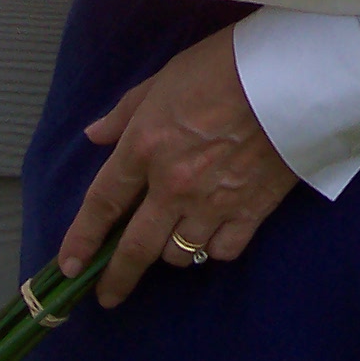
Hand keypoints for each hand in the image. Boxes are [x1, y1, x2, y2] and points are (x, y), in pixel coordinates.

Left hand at [57, 25, 297, 308]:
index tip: (69, 266)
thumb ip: (126, 112)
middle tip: (107, 296)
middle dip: (116, 278)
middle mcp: (172, 184)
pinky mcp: (251, 210)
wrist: (290, 74)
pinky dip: (213, 248)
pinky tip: (212, 237)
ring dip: (169, 252)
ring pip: (179, 254)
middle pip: (135, 248)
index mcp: (145, 147)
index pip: (102, 204)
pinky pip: (222, 250)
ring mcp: (213, 202)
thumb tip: (94, 135)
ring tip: (171, 242)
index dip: (81, 239)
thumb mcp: (164, 78)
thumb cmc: (224, 64)